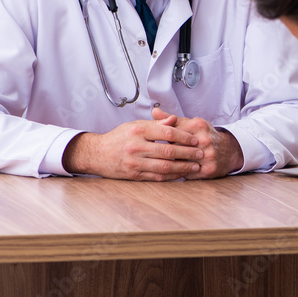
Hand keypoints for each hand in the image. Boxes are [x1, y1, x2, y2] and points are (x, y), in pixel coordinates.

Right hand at [63, 113, 203, 180]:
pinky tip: (181, 174)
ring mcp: (135, 163)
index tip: (195, 139)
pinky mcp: (134, 175)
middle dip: (187, 153)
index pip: (167, 132)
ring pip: (164, 167)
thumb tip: (174, 119)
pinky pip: (156, 177)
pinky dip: (171, 176)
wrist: (97, 154)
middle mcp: (136, 147)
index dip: (183, 136)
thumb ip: (155, 124)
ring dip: (182, 168)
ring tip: (194, 167)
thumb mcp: (135, 125)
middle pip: (168, 151)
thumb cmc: (118, 137)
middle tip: (200, 154)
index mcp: (138, 131)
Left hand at [153, 108, 243, 178]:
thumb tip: (154, 111)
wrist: (229, 150)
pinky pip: (188, 174)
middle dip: (164, 153)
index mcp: (198, 125)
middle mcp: (205, 140)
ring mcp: (208, 156)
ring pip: (181, 163)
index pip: (173, 133)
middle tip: (153, 156)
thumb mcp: (190, 124)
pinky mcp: (209, 170)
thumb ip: (171, 120)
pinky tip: (174, 172)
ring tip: (161, 164)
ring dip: (170, 165)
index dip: (162, 140)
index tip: (153, 144)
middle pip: (176, 149)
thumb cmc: (205, 136)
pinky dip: (179, 173)